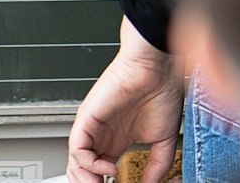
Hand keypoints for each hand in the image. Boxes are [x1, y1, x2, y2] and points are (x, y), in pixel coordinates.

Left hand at [68, 18, 184, 182]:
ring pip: (75, 163)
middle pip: (83, 170)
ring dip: (86, 179)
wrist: (158, 67)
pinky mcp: (86, 120)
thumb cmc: (162, 91)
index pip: (100, 170)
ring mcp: (92, 128)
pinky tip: (108, 167)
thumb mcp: (164, 137)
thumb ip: (159, 163)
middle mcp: (102, 136)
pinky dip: (89, 164)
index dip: (105, 182)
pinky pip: (77, 150)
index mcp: (117, 140)